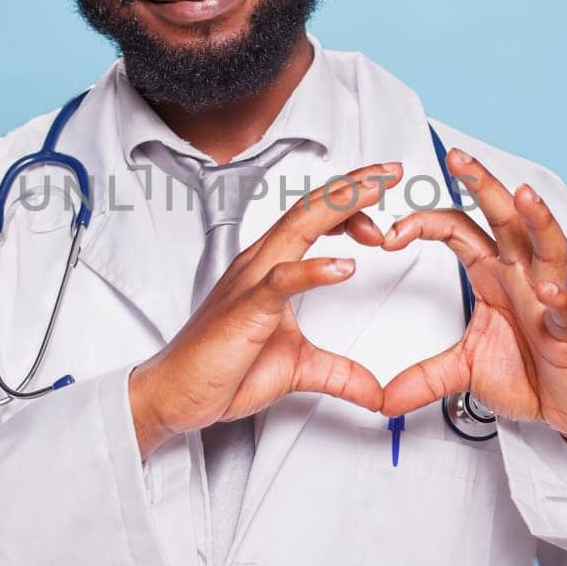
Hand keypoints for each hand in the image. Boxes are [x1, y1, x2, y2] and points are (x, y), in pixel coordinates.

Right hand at [129, 163, 401, 458]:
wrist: (174, 395)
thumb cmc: (221, 371)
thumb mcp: (298, 370)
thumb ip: (340, 374)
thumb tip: (375, 392)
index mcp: (270, 268)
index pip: (313, 218)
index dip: (350, 200)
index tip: (385, 190)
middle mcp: (259, 264)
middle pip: (310, 209)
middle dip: (353, 186)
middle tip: (391, 170)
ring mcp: (250, 283)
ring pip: (297, 229)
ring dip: (339, 207)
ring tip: (375, 194)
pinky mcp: (245, 310)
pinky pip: (281, 282)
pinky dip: (314, 270)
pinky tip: (345, 266)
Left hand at [362, 150, 566, 447]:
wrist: (565, 407)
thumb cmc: (526, 374)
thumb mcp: (463, 373)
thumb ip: (421, 378)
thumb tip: (383, 398)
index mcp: (493, 275)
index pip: (458, 230)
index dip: (424, 223)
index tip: (389, 235)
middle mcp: (522, 276)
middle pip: (504, 218)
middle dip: (483, 185)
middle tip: (458, 158)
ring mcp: (548, 298)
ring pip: (548, 247)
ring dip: (537, 220)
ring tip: (523, 196)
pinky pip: (566, 307)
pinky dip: (558, 296)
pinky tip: (547, 289)